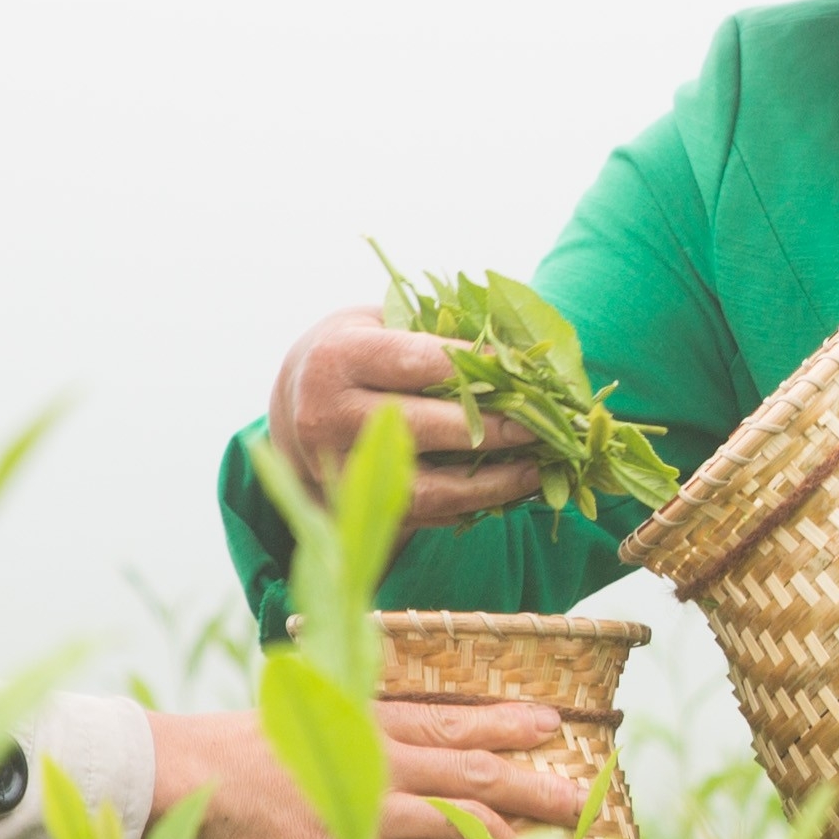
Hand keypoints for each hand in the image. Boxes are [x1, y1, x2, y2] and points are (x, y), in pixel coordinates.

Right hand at [138, 699, 575, 838]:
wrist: (178, 776)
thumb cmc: (228, 754)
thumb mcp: (296, 728)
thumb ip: (340, 742)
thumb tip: (372, 756)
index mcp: (366, 728)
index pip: (452, 721)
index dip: (506, 724)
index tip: (553, 725)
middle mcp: (378, 766)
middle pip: (473, 775)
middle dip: (532, 790)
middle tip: (577, 800)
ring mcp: (363, 812)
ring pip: (458, 828)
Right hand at [264, 312, 550, 527]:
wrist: (294, 404)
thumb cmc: (356, 353)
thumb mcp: (383, 322)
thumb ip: (439, 331)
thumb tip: (525, 352)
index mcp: (336, 359)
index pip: (418, 363)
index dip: (480, 369)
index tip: (528, 373)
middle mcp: (325, 417)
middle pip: (424, 428)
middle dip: (493, 429)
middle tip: (544, 426)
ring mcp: (335, 471)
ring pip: (426, 488)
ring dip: (491, 484)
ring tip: (539, 471)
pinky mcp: (352, 508)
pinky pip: (423, 516)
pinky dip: (472, 507)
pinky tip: (511, 492)